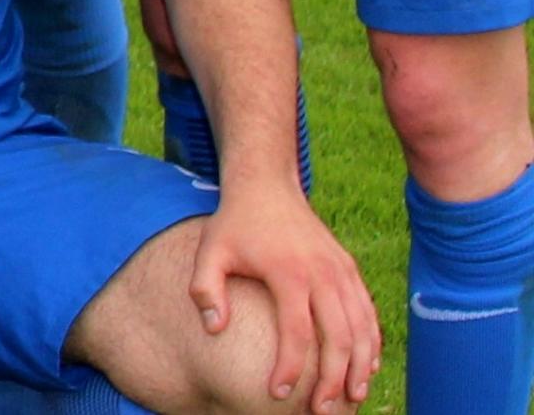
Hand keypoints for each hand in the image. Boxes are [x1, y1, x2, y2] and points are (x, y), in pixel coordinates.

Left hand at [188, 183, 380, 413]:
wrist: (267, 185)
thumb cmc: (234, 223)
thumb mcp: (210, 251)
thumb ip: (205, 290)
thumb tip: (214, 329)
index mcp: (288, 272)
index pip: (296, 331)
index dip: (290, 367)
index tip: (277, 393)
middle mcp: (322, 273)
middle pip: (338, 337)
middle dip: (332, 378)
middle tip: (321, 410)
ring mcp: (341, 270)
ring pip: (362, 328)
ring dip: (360, 366)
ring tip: (352, 398)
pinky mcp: (349, 269)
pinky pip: (367, 312)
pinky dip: (372, 342)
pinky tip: (367, 367)